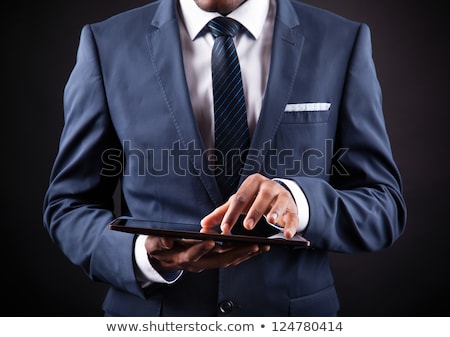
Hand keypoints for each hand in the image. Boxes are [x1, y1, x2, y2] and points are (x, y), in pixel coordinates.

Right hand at [144, 235, 268, 272]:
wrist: (162, 258)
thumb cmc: (158, 248)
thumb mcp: (152, 243)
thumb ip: (158, 243)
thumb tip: (166, 241)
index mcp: (182, 257)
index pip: (193, 254)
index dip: (202, 248)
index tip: (212, 240)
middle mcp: (197, 264)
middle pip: (218, 261)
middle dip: (237, 253)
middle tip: (253, 245)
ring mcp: (207, 264)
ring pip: (228, 261)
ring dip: (245, 254)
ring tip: (262, 246)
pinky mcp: (214, 261)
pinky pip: (231, 260)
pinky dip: (244, 254)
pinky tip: (257, 248)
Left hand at [201, 173, 298, 237]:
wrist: (277, 196)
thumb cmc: (253, 199)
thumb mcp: (239, 203)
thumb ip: (222, 213)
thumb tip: (203, 224)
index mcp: (252, 182)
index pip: (240, 198)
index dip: (232, 214)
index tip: (225, 228)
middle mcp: (269, 186)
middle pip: (260, 198)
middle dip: (254, 212)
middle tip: (247, 227)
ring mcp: (283, 195)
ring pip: (279, 203)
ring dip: (275, 212)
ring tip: (271, 222)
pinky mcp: (293, 207)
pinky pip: (293, 216)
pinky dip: (291, 225)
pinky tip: (288, 235)